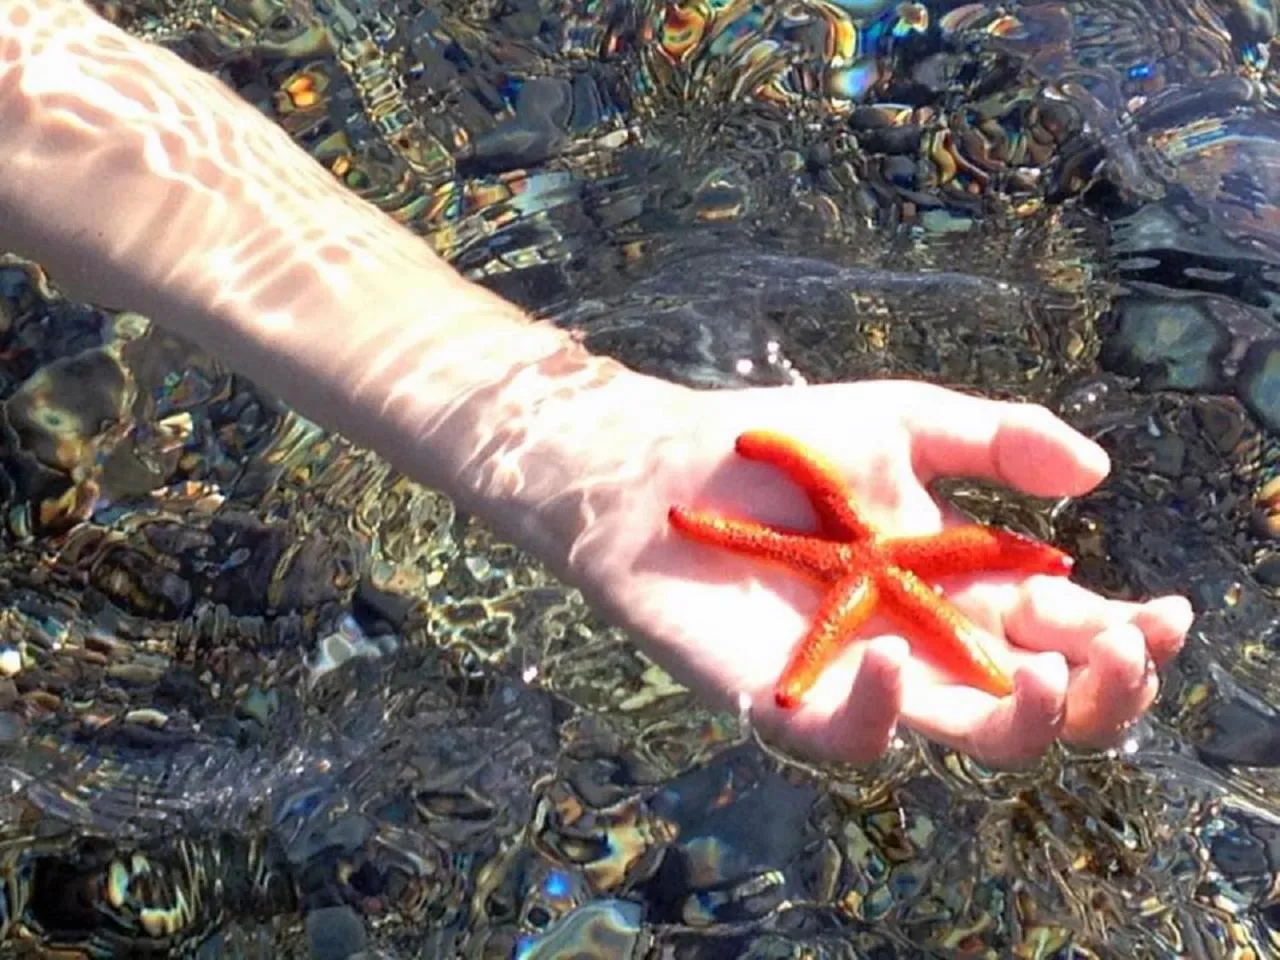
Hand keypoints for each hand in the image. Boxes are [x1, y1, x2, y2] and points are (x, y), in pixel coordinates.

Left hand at [542, 376, 1191, 766]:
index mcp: (962, 584)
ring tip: (1047, 678)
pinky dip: (874, 717)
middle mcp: (924, 642)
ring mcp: (858, 677)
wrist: (658, 468)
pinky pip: (845, 739)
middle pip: (1036, 701)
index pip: (1065, 626)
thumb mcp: (902, 421)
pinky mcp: (786, 698)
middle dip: (1101, 694)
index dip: (1128, 633)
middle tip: (1123, 653)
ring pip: (963, 736)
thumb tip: (1097, 473)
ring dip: (1022, 724)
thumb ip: (996, 439)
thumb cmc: (781, 447)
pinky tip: (886, 663)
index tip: (1169, 613)